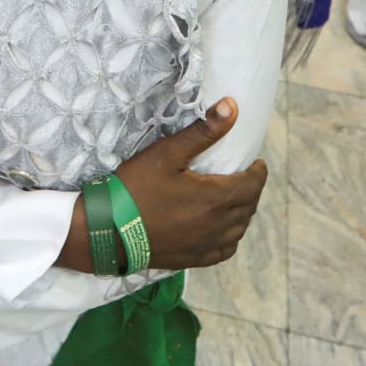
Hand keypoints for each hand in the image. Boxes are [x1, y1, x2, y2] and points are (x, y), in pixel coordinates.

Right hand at [108, 98, 267, 271]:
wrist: (107, 230)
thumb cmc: (135, 187)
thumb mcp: (167, 153)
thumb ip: (202, 131)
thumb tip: (232, 107)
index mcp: (215, 197)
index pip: (253, 185)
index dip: (258, 172)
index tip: (255, 163)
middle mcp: (217, 225)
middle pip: (248, 207)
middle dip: (251, 190)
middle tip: (243, 176)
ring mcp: (205, 245)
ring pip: (239, 230)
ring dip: (242, 213)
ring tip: (234, 199)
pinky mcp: (193, 259)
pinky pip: (224, 251)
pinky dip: (230, 237)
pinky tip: (222, 230)